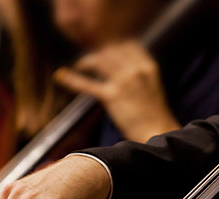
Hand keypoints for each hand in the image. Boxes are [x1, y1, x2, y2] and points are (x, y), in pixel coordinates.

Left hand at [54, 40, 179, 142]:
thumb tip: (123, 77)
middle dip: (99, 54)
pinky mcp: (112, 96)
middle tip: (89, 61)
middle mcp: (136, 69)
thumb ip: (139, 79)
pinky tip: (60, 75)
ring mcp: (124, 81)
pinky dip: (72, 79)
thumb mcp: (152, 91)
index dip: (114, 48)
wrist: (157, 133)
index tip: (106, 51)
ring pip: (99, 61)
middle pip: (111, 51)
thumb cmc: (154, 118)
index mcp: (148, 67)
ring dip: (87, 61)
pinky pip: (88, 84)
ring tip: (80, 66)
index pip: (128, 45)